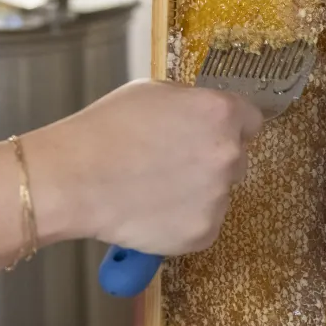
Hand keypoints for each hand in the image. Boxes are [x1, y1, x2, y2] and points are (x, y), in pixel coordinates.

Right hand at [25, 79, 263, 254]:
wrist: (74, 178)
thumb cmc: (105, 129)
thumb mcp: (151, 93)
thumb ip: (189, 103)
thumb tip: (201, 114)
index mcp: (220, 113)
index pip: (251, 119)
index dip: (229, 125)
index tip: (211, 133)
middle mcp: (229, 155)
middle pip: (236, 157)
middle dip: (211, 159)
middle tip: (171, 161)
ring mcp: (218, 198)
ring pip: (218, 193)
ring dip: (196, 191)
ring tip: (152, 186)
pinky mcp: (204, 233)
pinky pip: (202, 223)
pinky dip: (182, 220)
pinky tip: (150, 208)